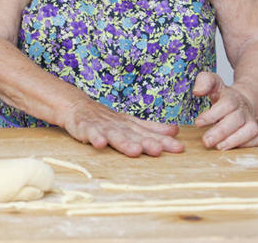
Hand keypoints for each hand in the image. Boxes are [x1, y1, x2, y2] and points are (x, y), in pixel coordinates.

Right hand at [60, 97, 183, 156]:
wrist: (77, 106)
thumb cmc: (107, 120)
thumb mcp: (129, 123)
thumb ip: (150, 128)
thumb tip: (175, 131)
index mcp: (130, 126)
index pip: (149, 133)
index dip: (163, 140)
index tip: (180, 148)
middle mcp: (119, 126)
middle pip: (134, 135)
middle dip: (146, 142)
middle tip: (158, 150)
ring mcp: (102, 127)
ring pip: (115, 135)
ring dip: (124, 143)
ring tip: (134, 151)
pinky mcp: (85, 128)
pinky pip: (90, 133)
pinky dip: (94, 137)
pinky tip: (99, 144)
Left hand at [193, 71, 257, 149]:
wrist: (242, 101)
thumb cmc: (223, 95)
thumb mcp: (213, 82)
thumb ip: (204, 81)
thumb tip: (197, 91)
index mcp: (232, 97)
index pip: (226, 104)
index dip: (212, 115)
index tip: (198, 123)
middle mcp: (243, 109)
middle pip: (236, 120)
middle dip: (220, 132)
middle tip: (206, 141)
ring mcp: (251, 121)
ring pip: (249, 131)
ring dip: (234, 141)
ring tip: (218, 147)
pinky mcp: (255, 132)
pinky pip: (256, 140)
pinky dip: (245, 145)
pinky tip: (230, 148)